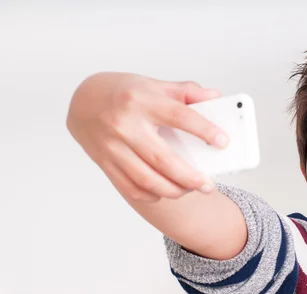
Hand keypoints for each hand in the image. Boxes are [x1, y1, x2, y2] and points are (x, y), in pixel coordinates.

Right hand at [66, 72, 227, 201]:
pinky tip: (165, 191)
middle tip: (208, 185)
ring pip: (147, 179)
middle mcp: (125, 125)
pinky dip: (152, 194)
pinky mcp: (105, 162)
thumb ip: (185, 91)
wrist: (83, 100)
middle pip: (163, 159)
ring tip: (191, 189)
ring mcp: (113, 147)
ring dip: (173, 190)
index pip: (179, 116)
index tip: (223, 142)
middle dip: (190, 177)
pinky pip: (131, 188)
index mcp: (142, 101)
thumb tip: (215, 96)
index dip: (204, 130)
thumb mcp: (154, 85)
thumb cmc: (124, 93)